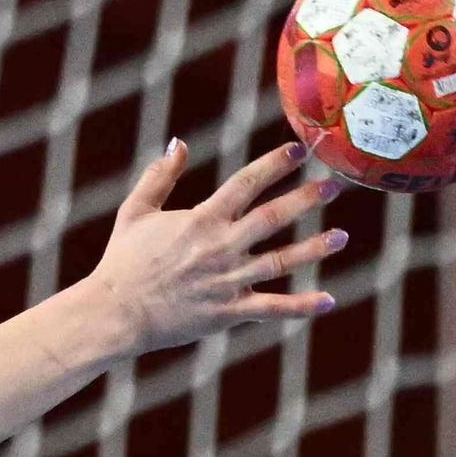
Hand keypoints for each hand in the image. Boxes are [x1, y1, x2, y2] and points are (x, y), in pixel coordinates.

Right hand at [79, 138, 342, 355]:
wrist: (114, 312)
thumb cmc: (122, 261)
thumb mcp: (135, 212)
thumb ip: (159, 176)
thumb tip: (180, 144)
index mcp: (200, 220)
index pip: (245, 184)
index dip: (273, 164)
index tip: (298, 150)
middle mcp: (219, 247)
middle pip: (271, 218)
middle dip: (305, 200)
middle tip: (334, 187)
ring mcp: (227, 280)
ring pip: (280, 261)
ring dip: (314, 248)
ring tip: (341, 237)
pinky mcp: (228, 311)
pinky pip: (272, 307)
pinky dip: (301, 306)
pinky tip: (328, 300)